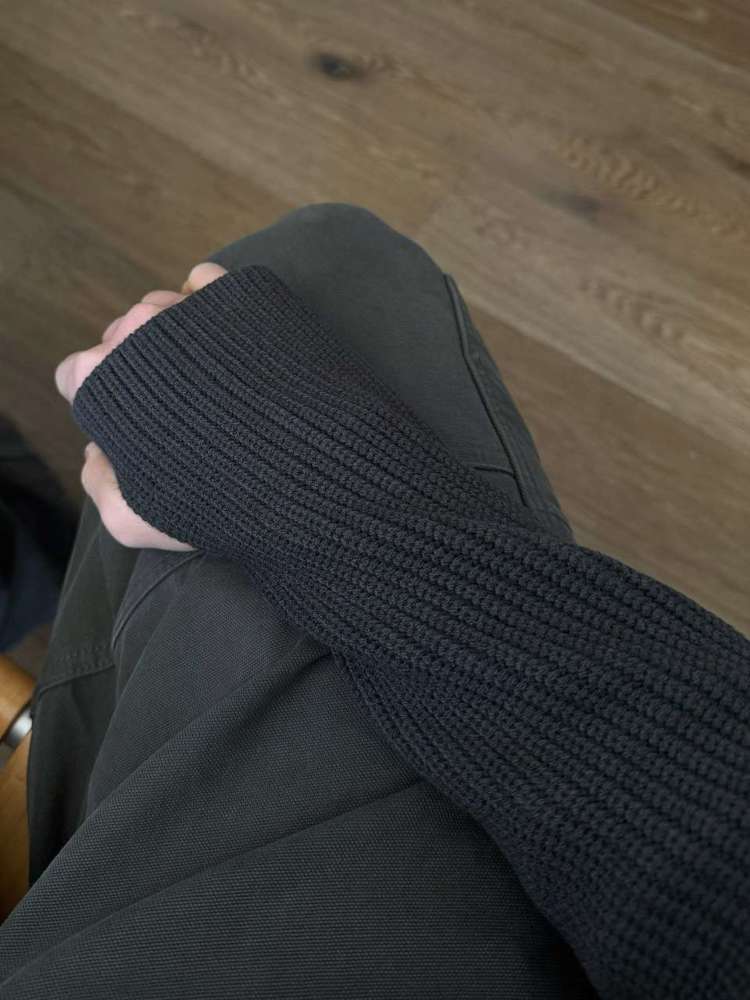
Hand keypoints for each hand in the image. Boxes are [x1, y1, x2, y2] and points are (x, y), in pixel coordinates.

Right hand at [55, 262, 227, 549]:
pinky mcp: (241, 294)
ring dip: (175, 334)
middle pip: (123, 340)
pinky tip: (232, 339)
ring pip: (163, 309)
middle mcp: (139, 328)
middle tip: (182, 407)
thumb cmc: (221, 498)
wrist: (310, 465)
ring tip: (214, 378)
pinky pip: (208, 284)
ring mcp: (190, 305)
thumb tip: (97, 452)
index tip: (135, 424)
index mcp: (102, 375)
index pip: (78, 376)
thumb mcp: (133, 520)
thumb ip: (98, 484)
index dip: (103, 403)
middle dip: (139, 366)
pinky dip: (211, 305)